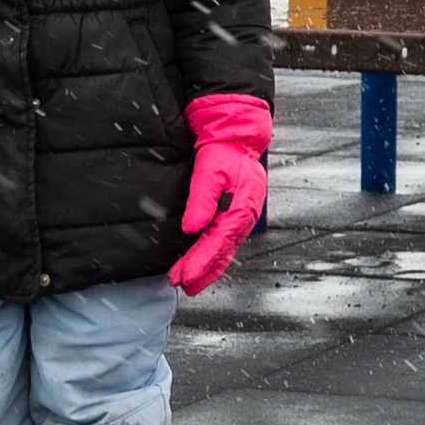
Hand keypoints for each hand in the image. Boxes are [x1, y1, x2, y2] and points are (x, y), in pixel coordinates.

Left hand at [170, 93, 272, 294]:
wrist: (237, 139)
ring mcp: (241, 219)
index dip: (200, 263)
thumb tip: (192, 228)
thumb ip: (202, 199)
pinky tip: (202, 265)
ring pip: (224, 251)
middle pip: (222, 253)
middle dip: (201, 272)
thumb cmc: (225, 152)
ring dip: (206, 268)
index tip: (183, 276)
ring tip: (188, 283)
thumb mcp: (211, 170)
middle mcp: (244, 218)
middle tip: (181, 285)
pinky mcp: (235, 217)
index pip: (218, 243)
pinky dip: (212, 257)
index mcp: (241, 208)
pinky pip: (225, 243)